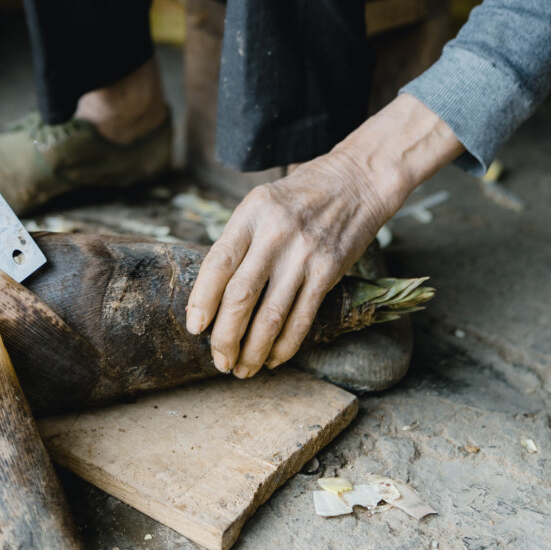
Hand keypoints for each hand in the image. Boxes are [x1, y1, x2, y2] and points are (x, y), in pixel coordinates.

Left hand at [185, 95, 463, 375]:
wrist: (356, 180)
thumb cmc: (301, 194)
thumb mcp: (262, 202)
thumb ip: (240, 239)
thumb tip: (213, 290)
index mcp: (251, 213)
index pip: (218, 262)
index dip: (202, 299)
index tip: (194, 327)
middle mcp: (275, 233)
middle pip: (240, 295)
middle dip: (225, 336)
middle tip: (219, 360)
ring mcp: (303, 253)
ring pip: (270, 315)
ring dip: (253, 349)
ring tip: (243, 369)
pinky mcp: (329, 270)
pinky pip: (302, 317)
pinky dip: (285, 344)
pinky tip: (274, 359)